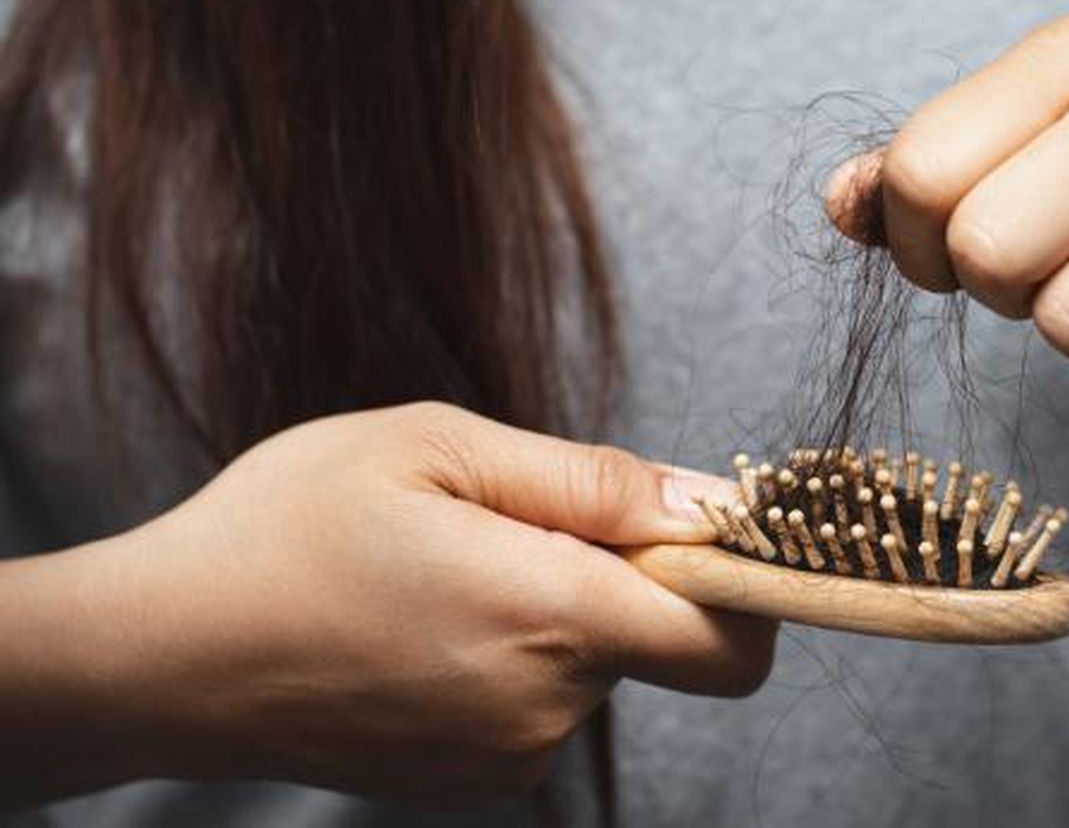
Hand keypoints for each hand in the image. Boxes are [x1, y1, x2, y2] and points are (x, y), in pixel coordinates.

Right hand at [31, 403, 771, 806]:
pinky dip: (511, 660)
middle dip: (617, 575)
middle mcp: (545, 708)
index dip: (745, 582)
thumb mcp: (438, 448)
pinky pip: (539, 705)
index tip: (705, 533)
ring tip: (442, 573)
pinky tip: (423, 626)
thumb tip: (711, 503)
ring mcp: (506, 759)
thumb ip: (592, 481)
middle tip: (505, 525)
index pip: (731, 639)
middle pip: (657, 640)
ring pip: (592, 667)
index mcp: (550, 615)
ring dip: (552, 614)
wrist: (159, 656)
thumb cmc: (286, 529)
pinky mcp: (471, 783)